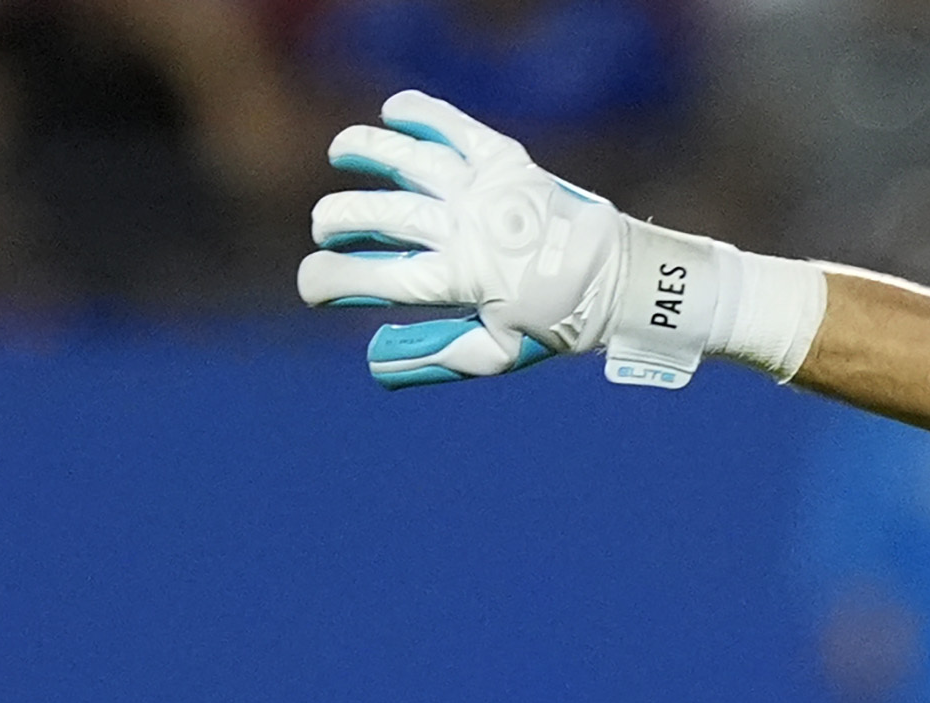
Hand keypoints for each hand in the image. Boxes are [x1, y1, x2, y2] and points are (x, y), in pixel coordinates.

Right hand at [296, 91, 634, 386]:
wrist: (618, 278)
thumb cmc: (554, 323)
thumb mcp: (496, 353)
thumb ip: (433, 356)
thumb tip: (373, 362)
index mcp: (462, 279)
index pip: (378, 278)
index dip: (330, 280)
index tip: (311, 284)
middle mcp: (468, 227)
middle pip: (382, 213)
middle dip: (339, 218)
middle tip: (324, 226)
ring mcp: (485, 189)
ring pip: (409, 159)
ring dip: (365, 150)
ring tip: (339, 152)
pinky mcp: (506, 160)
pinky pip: (455, 127)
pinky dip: (421, 114)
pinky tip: (392, 112)